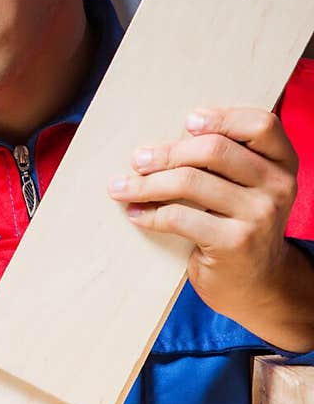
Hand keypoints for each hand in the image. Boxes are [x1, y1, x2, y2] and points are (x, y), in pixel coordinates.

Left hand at [106, 107, 313, 348]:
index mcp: (283, 163)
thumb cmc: (240, 225)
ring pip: (190, 181)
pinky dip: (150, 214)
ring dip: (147, 183)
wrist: (259, 285)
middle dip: (166, 153)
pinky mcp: (234, 243)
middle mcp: (278, 186)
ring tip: (120, 187)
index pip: (261, 124)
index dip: (222, 118)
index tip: (187, 122)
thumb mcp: (250, 188)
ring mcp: (259, 215)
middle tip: (137, 160)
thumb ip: (228, 160)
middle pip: (214, 150)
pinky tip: (135, 213)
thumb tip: (163, 138)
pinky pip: (180, 217)